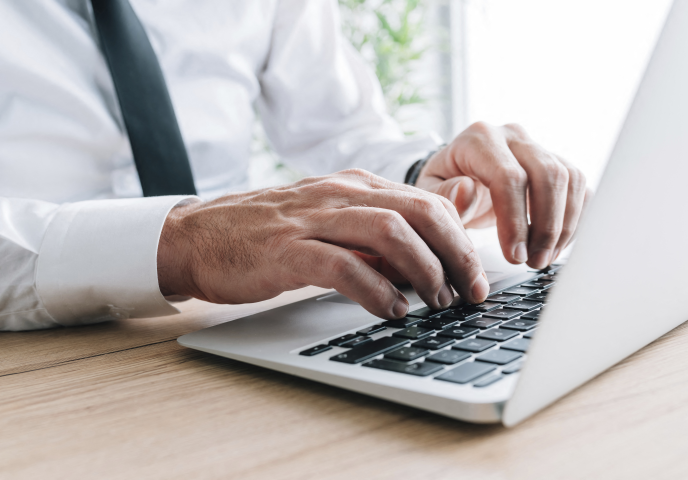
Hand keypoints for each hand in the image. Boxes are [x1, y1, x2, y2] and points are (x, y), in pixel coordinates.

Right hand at [157, 169, 488, 319]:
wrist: (199, 236)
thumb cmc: (272, 235)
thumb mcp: (335, 220)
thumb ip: (384, 223)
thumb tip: (445, 226)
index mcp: (355, 185)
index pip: (427, 203)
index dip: (461, 240)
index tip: (476, 276)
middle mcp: (339, 194)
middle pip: (418, 213)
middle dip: (455, 254)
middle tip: (471, 292)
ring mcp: (312, 220)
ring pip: (388, 233)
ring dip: (424, 271)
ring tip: (439, 303)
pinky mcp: (287, 251)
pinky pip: (343, 266)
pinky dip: (376, 290)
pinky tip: (393, 310)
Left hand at [416, 122, 588, 268]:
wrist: (458, 176)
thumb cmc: (443, 186)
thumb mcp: (430, 194)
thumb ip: (445, 196)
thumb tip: (466, 191)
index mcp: (479, 138)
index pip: (508, 176)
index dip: (515, 220)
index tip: (514, 255)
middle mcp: (513, 136)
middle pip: (548, 174)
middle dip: (546, 226)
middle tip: (534, 262)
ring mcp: (538, 146)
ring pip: (570, 179)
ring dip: (563, 225)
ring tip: (544, 258)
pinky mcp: (556, 162)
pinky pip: (580, 187)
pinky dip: (575, 219)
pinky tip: (556, 245)